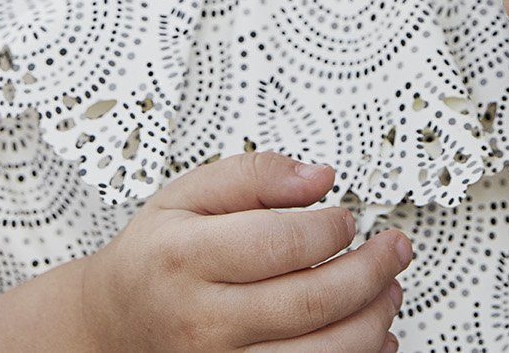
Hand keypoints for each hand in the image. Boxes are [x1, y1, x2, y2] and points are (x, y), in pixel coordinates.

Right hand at [78, 149, 411, 351]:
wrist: (115, 322)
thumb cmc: (157, 255)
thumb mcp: (188, 193)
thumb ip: (254, 174)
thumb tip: (318, 178)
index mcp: (187, 256)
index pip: (278, 244)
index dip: (329, 229)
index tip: (349, 218)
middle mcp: (203, 319)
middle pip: (308, 304)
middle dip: (369, 273)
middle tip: (393, 249)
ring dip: (371, 321)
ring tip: (388, 289)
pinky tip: (371, 335)